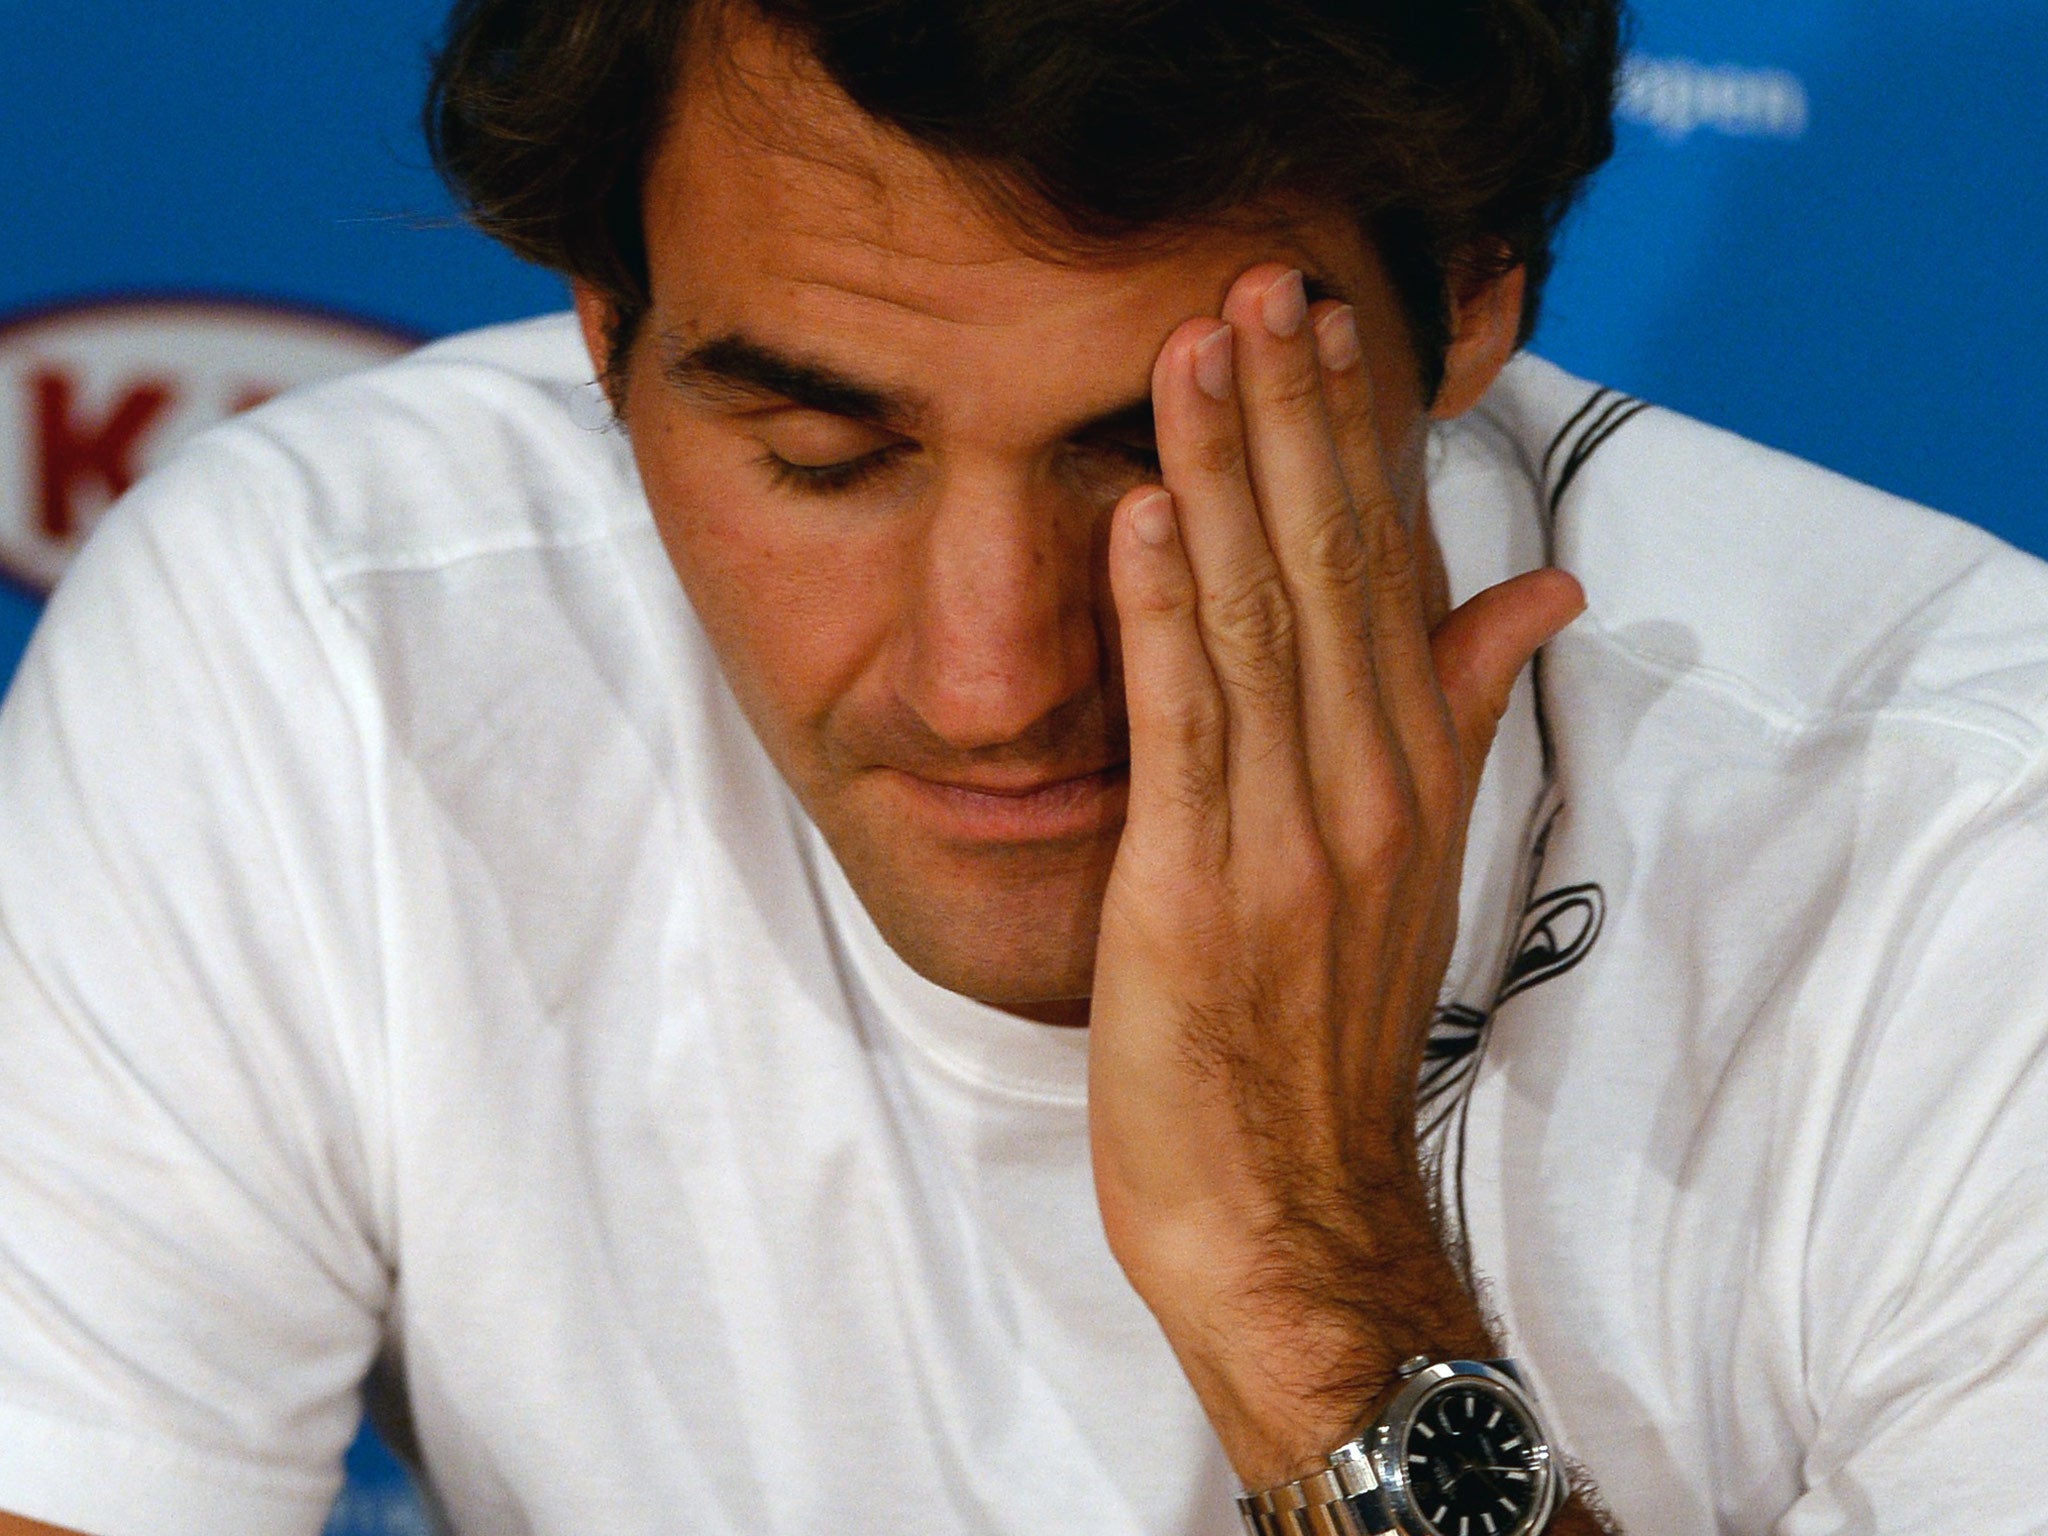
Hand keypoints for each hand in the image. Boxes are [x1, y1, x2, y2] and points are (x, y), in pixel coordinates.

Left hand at [1088, 264, 1583, 1484]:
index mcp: (1411, 770)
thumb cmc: (1327, 1034)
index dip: (1357, 441)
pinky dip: (1160, 615)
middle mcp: (1365, 785)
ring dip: (1224, 477)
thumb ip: (1463, 714)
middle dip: (1293, 419)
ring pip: (1258, 622)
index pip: (1389, 570)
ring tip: (1196, 351)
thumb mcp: (1417, 862)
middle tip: (1262, 284)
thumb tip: (1541, 590)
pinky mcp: (1199, 888)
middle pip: (1330, 568)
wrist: (1288, 1205)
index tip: (1329, 326)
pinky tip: (1139, 514)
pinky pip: (1184, 728)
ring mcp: (1287, 835)